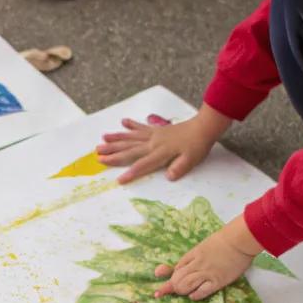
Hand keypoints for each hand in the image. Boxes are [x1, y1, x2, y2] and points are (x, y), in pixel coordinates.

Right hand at [96, 106, 229, 184]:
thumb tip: (169, 176)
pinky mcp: (156, 130)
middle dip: (113, 154)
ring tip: (102, 140)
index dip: (131, 173)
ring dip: (116, 139)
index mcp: (161, 152)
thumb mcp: (191, 160)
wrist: (203, 127)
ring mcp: (154, 135)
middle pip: (130, 150)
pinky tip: (122, 122)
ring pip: (131, 137)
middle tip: (98, 156)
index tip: (118, 180)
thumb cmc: (197, 146)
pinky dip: (131, 125)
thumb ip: (179, 167)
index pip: (143, 165)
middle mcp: (154, 143)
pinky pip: (141, 127)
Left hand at [153, 218, 261, 301]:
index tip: (164, 282)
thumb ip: (195, 255)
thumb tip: (185, 265)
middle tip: (168, 292)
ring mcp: (206, 273)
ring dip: (181, 291)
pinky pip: (202, 291)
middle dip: (171, 286)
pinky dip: (195, 295)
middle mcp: (197, 264)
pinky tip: (193, 295)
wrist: (239, 240)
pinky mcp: (217, 281)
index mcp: (194, 254)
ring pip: (186, 285)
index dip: (170, 276)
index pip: (177, 268)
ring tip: (183, 293)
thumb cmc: (224, 241)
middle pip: (178, 278)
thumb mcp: (205, 245)